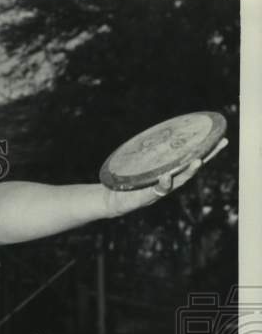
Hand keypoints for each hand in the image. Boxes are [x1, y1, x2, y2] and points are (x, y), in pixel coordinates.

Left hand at [103, 136, 228, 216]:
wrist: (112, 200)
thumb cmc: (128, 181)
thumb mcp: (141, 166)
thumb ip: (151, 156)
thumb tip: (160, 134)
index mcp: (170, 173)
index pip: (191, 160)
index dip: (207, 151)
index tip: (222, 138)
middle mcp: (169, 182)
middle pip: (190, 169)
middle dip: (206, 157)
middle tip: (221, 144)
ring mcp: (158, 190)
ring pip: (177, 181)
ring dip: (188, 172)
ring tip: (197, 161)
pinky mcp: (145, 197)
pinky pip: (156, 191)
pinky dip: (162, 184)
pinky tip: (165, 176)